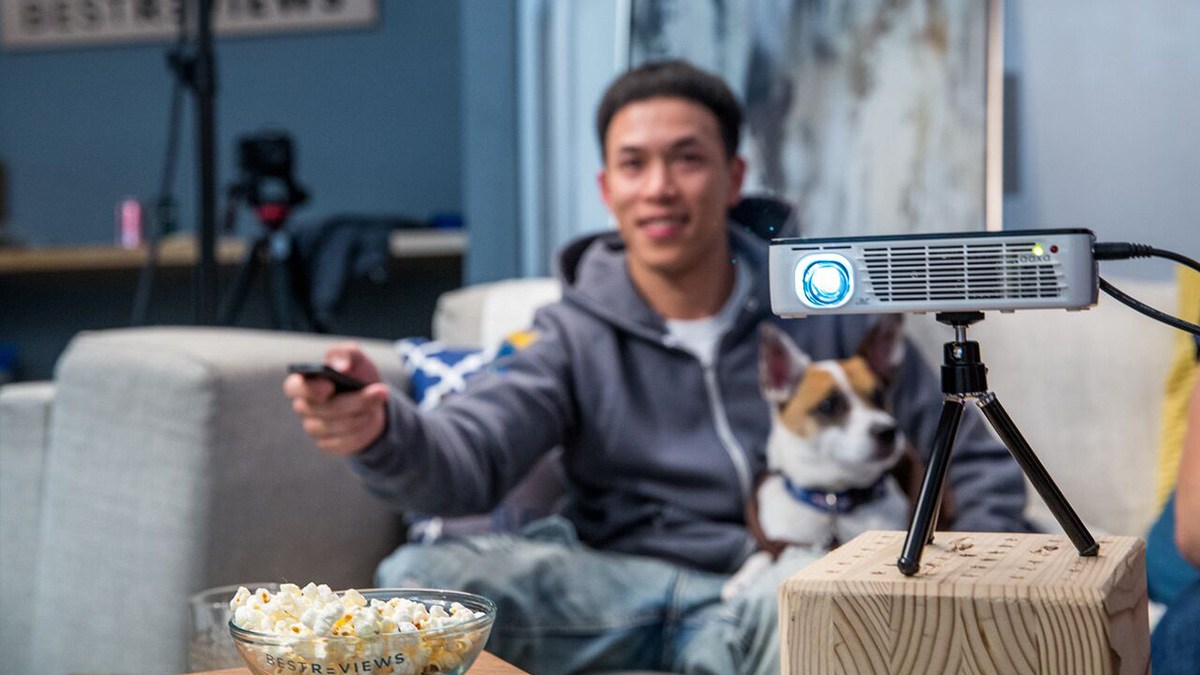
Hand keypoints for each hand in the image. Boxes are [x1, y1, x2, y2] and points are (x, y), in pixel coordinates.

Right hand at [283, 341, 389, 455]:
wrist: (372, 399)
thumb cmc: (357, 374)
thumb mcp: (355, 357)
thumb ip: (346, 354)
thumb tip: (340, 366)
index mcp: (304, 382)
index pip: (294, 388)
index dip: (310, 389)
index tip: (330, 386)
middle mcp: (304, 407)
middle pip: (323, 409)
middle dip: (355, 401)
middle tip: (380, 392)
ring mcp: (314, 428)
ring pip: (336, 427)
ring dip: (361, 415)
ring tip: (377, 405)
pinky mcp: (328, 444)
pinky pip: (344, 442)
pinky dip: (362, 431)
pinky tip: (370, 419)